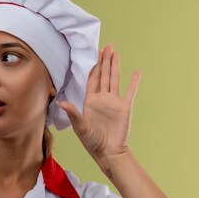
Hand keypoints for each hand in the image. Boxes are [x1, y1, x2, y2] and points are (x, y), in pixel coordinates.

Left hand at [57, 43, 140, 164]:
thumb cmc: (92, 142)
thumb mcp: (80, 127)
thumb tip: (62, 103)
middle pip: (104, 75)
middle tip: (106, 46)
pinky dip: (134, 82)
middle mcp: (102, 99)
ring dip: (115, 66)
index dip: (94, 67)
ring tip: (116, 52)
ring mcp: (114, 102)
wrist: (108, 151)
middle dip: (104, 60)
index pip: (92, 80)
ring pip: (114, 79)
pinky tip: (136, 72)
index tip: (95, 54)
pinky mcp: (125, 107)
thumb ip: (73, 113)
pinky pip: (130, 91)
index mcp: (90, 101)